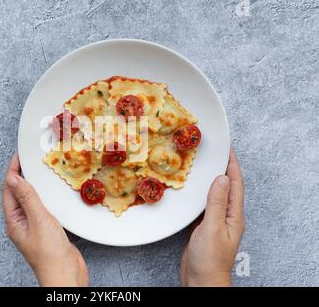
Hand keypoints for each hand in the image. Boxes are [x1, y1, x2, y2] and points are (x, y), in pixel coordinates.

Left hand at [2, 153, 88, 286]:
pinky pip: (41, 206)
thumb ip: (27, 198)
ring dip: (32, 184)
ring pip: (30, 199)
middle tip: (26, 159)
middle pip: (17, 193)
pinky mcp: (46, 229)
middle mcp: (21, 223)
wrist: (65, 274)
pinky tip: (49, 192)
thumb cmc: (50, 254)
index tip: (18, 156)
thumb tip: (14, 178)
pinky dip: (43, 195)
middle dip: (21, 175)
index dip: (13, 171)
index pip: (9, 190)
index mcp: (14, 221)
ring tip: (36, 170)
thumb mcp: (38, 220)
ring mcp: (33, 226)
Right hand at [180, 148, 244, 286]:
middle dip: (222, 167)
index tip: (227, 148)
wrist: (201, 280)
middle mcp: (227, 216)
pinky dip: (200, 192)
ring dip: (211, 178)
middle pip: (227, 186)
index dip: (232, 165)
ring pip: (214, 194)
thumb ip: (217, 204)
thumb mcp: (213, 228)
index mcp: (234, 215)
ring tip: (203, 165)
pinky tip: (193, 189)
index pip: (235, 184)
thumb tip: (222, 179)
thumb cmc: (209, 259)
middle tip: (214, 152)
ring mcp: (216, 221)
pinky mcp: (204, 226)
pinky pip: (204, 204)